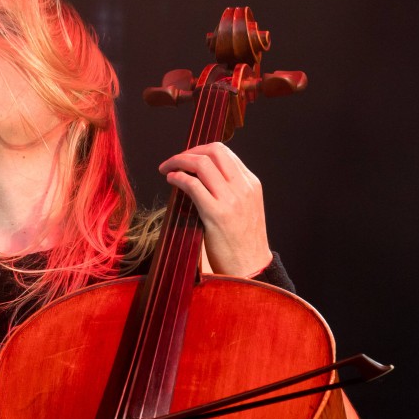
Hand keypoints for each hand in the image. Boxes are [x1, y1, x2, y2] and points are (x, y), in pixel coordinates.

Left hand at [158, 142, 272, 276]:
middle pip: (213, 151)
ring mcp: (231, 200)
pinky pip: (192, 184)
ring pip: (201, 163)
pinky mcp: (217, 214)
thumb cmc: (243, 242)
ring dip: (178, 161)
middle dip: (188, 151)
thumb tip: (201, 175)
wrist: (251, 268)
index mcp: (251, 184)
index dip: (200, 150)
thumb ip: (231, 190)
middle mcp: (243, 187)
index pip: (224, 152)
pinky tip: (171, 180)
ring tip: (166, 169)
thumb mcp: (245, 208)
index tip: (186, 158)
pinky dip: (177, 177)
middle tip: (174, 161)